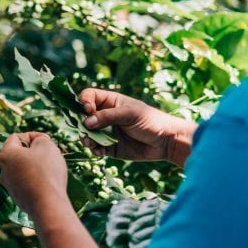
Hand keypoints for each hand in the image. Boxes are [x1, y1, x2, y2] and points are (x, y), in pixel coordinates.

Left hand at [0, 132, 68, 216]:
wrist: (47, 204)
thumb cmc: (46, 171)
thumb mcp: (46, 145)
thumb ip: (40, 139)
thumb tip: (37, 142)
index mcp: (5, 155)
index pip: (15, 138)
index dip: (32, 136)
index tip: (46, 141)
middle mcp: (3, 171)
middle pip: (19, 155)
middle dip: (34, 152)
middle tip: (49, 154)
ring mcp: (10, 187)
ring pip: (23, 170)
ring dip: (36, 167)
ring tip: (51, 169)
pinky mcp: (19, 199)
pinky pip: (28, 184)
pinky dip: (37, 181)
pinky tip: (49, 184)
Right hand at [78, 88, 195, 165]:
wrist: (166, 142)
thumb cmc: (151, 121)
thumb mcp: (130, 114)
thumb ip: (108, 117)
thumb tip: (87, 122)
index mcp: (110, 102)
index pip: (89, 97)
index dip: (84, 102)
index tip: (87, 110)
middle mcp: (105, 116)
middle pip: (84, 116)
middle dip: (81, 123)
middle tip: (85, 130)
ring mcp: (107, 131)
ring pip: (87, 133)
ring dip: (86, 138)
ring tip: (90, 143)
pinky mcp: (110, 147)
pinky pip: (96, 148)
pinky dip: (94, 149)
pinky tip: (99, 151)